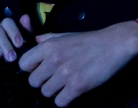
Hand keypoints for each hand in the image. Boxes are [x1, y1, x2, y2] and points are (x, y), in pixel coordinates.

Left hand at [18, 22, 137, 106]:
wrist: (114, 44)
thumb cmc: (89, 40)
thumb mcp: (65, 35)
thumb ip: (48, 39)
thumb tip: (34, 41)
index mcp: (49, 46)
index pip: (23, 64)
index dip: (31, 69)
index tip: (40, 69)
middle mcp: (54, 60)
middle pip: (33, 82)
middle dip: (43, 82)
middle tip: (54, 78)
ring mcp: (65, 74)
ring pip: (45, 93)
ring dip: (54, 91)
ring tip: (65, 84)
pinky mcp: (77, 86)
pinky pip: (60, 102)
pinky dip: (65, 99)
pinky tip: (72, 91)